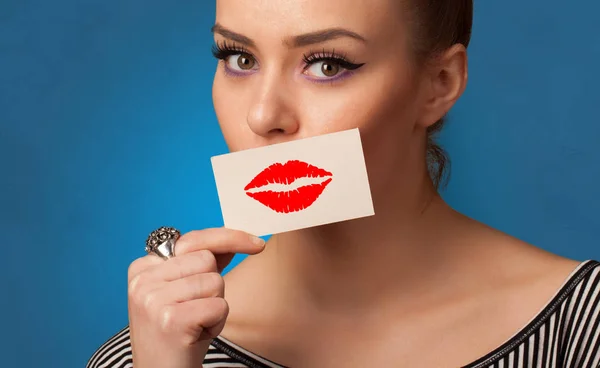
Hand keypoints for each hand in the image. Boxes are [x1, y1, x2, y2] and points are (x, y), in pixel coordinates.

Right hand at [127, 227, 265, 367]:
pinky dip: (217, 323)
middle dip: (213, 286)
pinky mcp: (171, 319)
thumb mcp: (184, 293)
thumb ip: (202, 264)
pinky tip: (196, 335)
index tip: (258, 243)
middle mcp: (143, 279)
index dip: (229, 238)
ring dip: (215, 306)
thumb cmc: (176, 334)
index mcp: (143, 267)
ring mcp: (153, 298)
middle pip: (207, 259)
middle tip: (195, 311)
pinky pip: (218, 306)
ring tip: (194, 324)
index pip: (194, 238)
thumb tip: (232, 240)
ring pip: (215, 282)